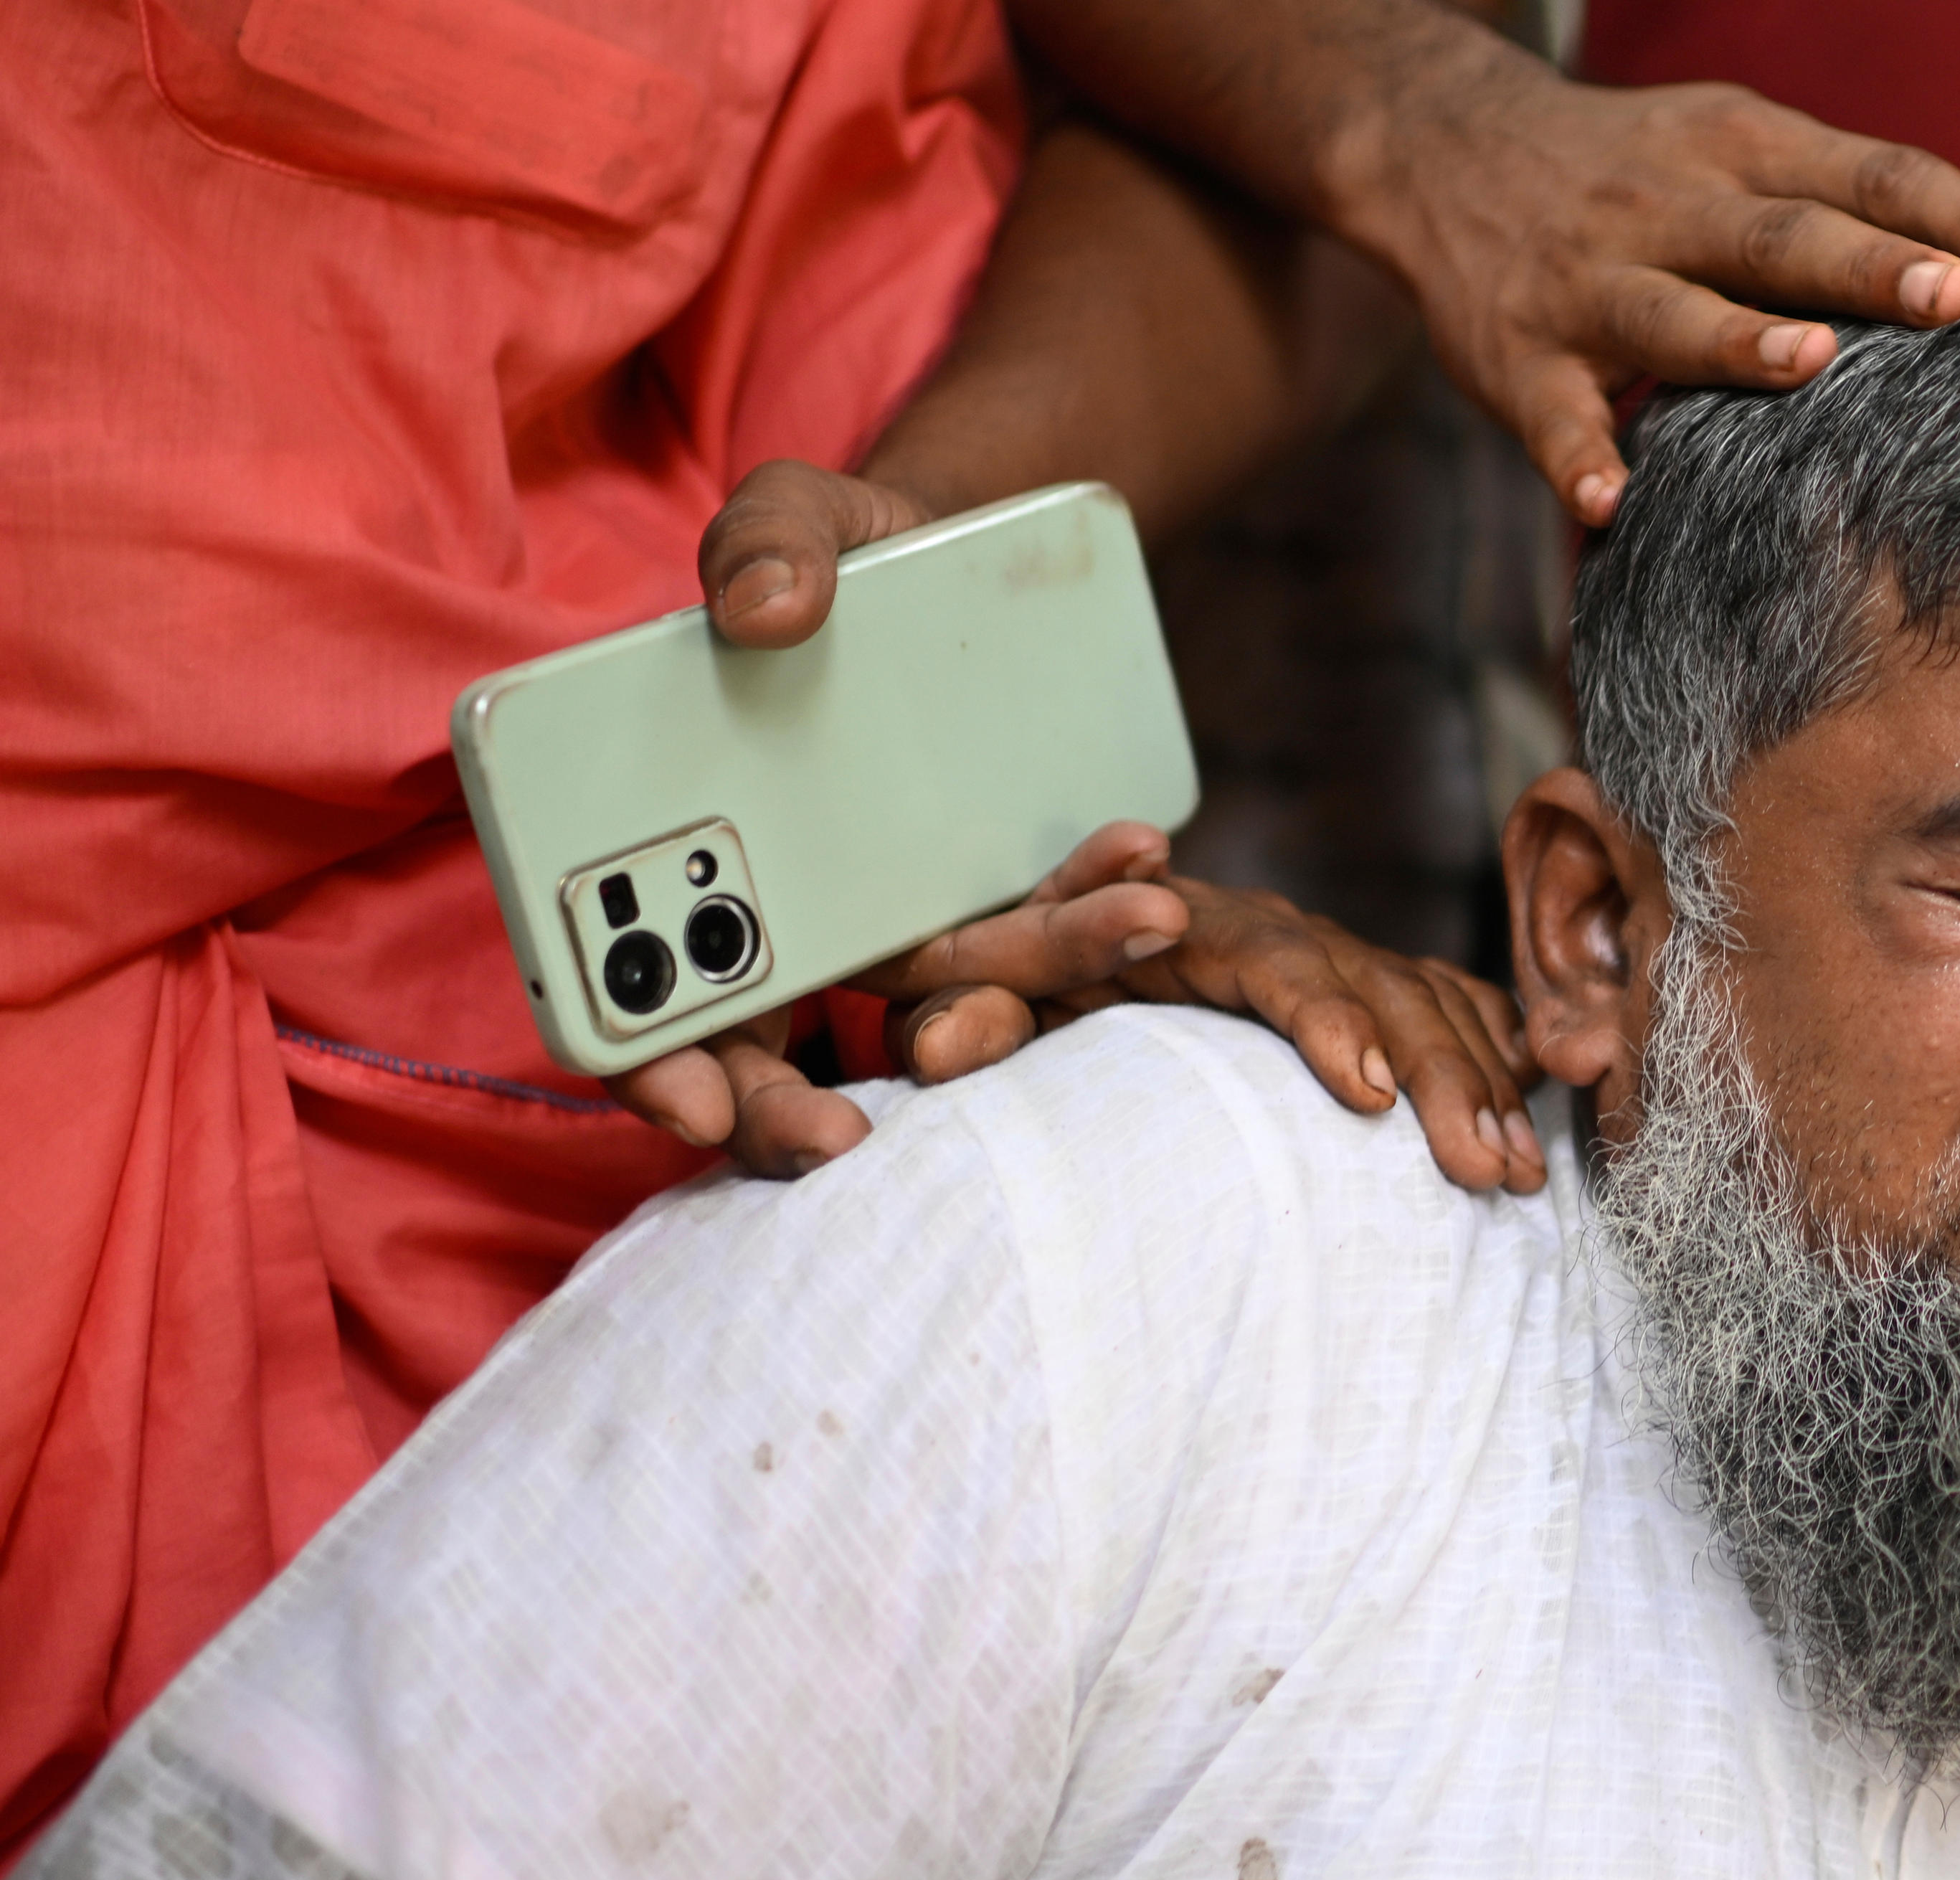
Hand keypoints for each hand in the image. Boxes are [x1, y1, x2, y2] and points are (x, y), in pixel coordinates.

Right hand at [616, 461, 1543, 1190]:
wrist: (946, 547)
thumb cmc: (837, 548)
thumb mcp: (799, 512)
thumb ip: (765, 538)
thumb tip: (766, 607)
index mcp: (687, 841)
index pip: (638, 996)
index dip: (652, 1067)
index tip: (697, 1105)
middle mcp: (788, 904)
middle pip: (778, 1050)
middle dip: (818, 1101)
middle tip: (884, 1107)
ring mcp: (895, 911)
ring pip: (943, 987)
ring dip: (1031, 971)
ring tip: (1133, 913)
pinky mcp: (988, 890)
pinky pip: (1032, 924)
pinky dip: (1085, 908)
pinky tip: (1142, 858)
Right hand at [1327, 65, 1959, 524]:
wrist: (1439, 145)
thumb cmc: (1638, 168)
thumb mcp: (1740, 144)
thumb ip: (1858, 190)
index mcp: (1739, 150)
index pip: (1866, 173)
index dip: (1954, 211)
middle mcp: (1667, 208)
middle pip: (1781, 237)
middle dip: (1868, 266)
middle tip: (1952, 297)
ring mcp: (1587, 282)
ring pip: (1670, 311)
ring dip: (1735, 340)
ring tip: (1804, 364)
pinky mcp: (1517, 357)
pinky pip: (1552, 415)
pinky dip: (1577, 456)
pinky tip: (1609, 499)